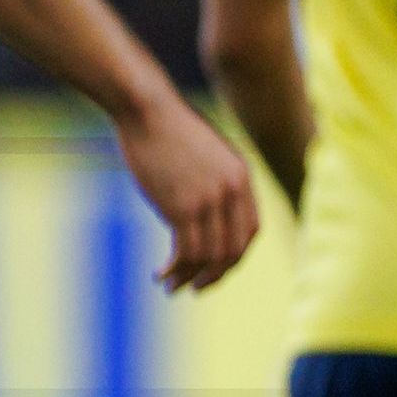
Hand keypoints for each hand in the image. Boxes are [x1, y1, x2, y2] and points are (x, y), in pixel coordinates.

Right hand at [113, 93, 256, 291]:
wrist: (146, 108)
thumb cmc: (166, 128)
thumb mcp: (204, 153)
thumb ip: (213, 181)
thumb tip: (204, 211)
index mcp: (242, 178)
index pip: (251, 232)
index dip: (235, 256)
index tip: (216, 267)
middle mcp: (231, 192)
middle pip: (233, 250)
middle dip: (216, 275)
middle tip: (197, 287)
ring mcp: (208, 200)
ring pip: (209, 256)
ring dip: (190, 277)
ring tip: (171, 286)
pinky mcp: (181, 206)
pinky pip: (185, 252)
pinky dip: (174, 269)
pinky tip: (159, 273)